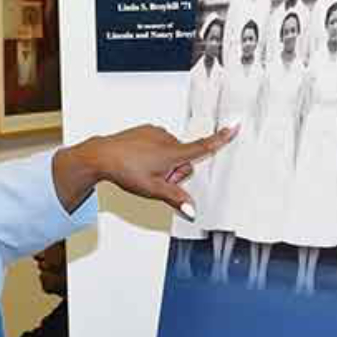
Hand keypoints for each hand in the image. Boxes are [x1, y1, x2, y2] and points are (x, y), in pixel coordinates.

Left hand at [53, 123, 236, 218]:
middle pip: (184, 159)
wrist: (102, 156)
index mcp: (173, 152)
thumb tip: (192, 210)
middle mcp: (167, 139)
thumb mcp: (152, 189)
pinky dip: (153, 153)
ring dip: (164, 163)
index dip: (220, 138)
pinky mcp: (146, 130)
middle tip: (157, 178)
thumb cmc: (125, 170)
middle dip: (176, 171)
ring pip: (171, 152)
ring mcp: (156, 133)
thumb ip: (175, 198)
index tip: (235, 126)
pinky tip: (139, 160)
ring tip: (144, 169)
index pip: (203, 147)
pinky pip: (159, 144)